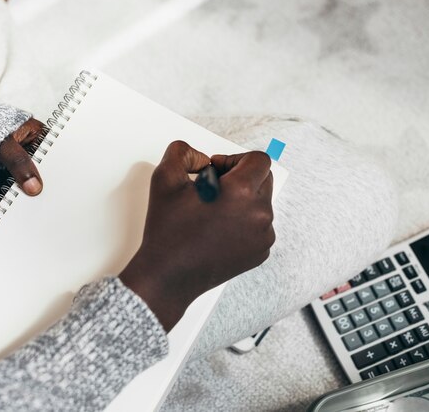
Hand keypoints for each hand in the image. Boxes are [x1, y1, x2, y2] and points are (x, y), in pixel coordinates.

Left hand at [0, 118, 43, 197]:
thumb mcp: (3, 143)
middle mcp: (25, 150)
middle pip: (32, 175)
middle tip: (2, 185)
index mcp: (35, 135)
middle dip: (15, 183)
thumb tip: (35, 188)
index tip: (39, 189)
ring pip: (13, 183)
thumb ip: (20, 164)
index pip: (49, 158)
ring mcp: (11, 162)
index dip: (47, 174)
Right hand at [119, 141, 274, 331]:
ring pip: (261, 203)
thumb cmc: (167, 230)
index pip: (259, 159)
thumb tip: (201, 158)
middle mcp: (260, 214)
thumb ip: (183, 152)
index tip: (216, 171)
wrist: (168, 276)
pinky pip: (259, 227)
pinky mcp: (260, 253)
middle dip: (240, 177)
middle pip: (264, 179)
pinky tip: (217, 231)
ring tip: (212, 214)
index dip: (235, 159)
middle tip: (212, 190)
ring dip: (241, 201)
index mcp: (242, 192)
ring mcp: (263, 237)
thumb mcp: (165, 178)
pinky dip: (243, 223)